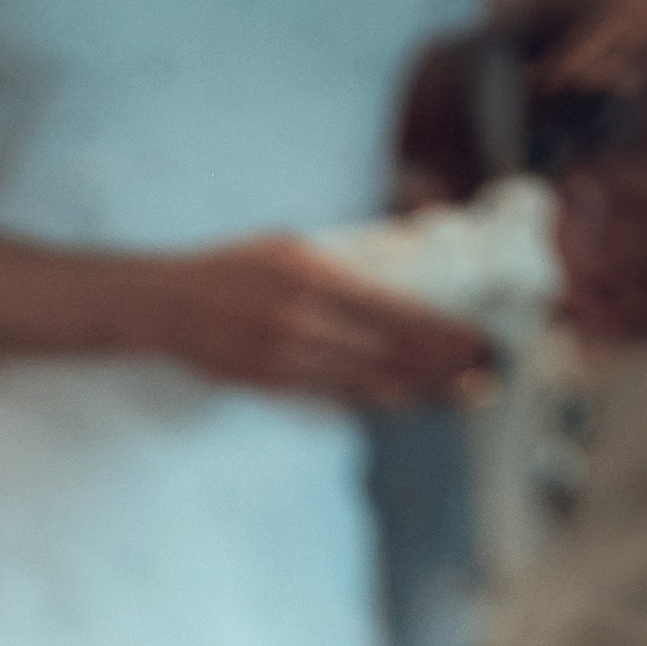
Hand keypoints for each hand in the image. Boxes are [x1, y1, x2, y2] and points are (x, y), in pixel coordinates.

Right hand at [126, 239, 493, 407]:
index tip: (474, 338)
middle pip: (389, 352)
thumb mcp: (289, 246)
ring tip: (455, 397)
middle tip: (483, 376)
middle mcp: (305, 322)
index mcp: (314, 278)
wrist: (164, 305)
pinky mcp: (271, 383)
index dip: (439, 331)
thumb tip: (389, 277)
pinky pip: (333, 393)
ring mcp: (287, 359)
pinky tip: (402, 399)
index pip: (394, 311)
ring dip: (416, 391)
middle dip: (441, 366)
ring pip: (366, 381)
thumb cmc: (229, 267)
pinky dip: (372, 396)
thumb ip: (338, 264)